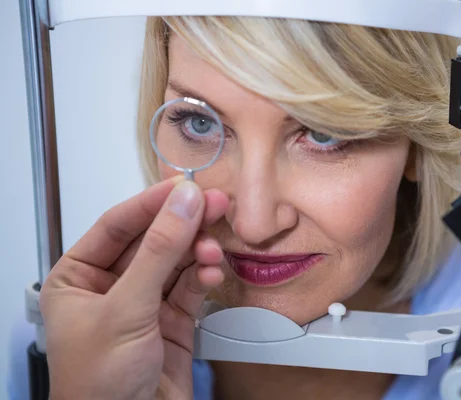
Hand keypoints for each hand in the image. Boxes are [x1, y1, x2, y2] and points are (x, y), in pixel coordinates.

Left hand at [39, 177, 228, 399]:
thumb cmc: (98, 386)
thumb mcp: (126, 309)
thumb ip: (159, 252)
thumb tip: (183, 203)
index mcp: (78, 277)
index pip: (118, 225)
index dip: (152, 202)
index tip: (185, 186)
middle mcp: (111, 286)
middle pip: (153, 239)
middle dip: (183, 223)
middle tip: (215, 204)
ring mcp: (144, 303)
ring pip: (176, 261)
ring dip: (197, 250)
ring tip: (213, 247)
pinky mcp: (172, 320)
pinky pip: (191, 286)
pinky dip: (203, 276)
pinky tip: (210, 272)